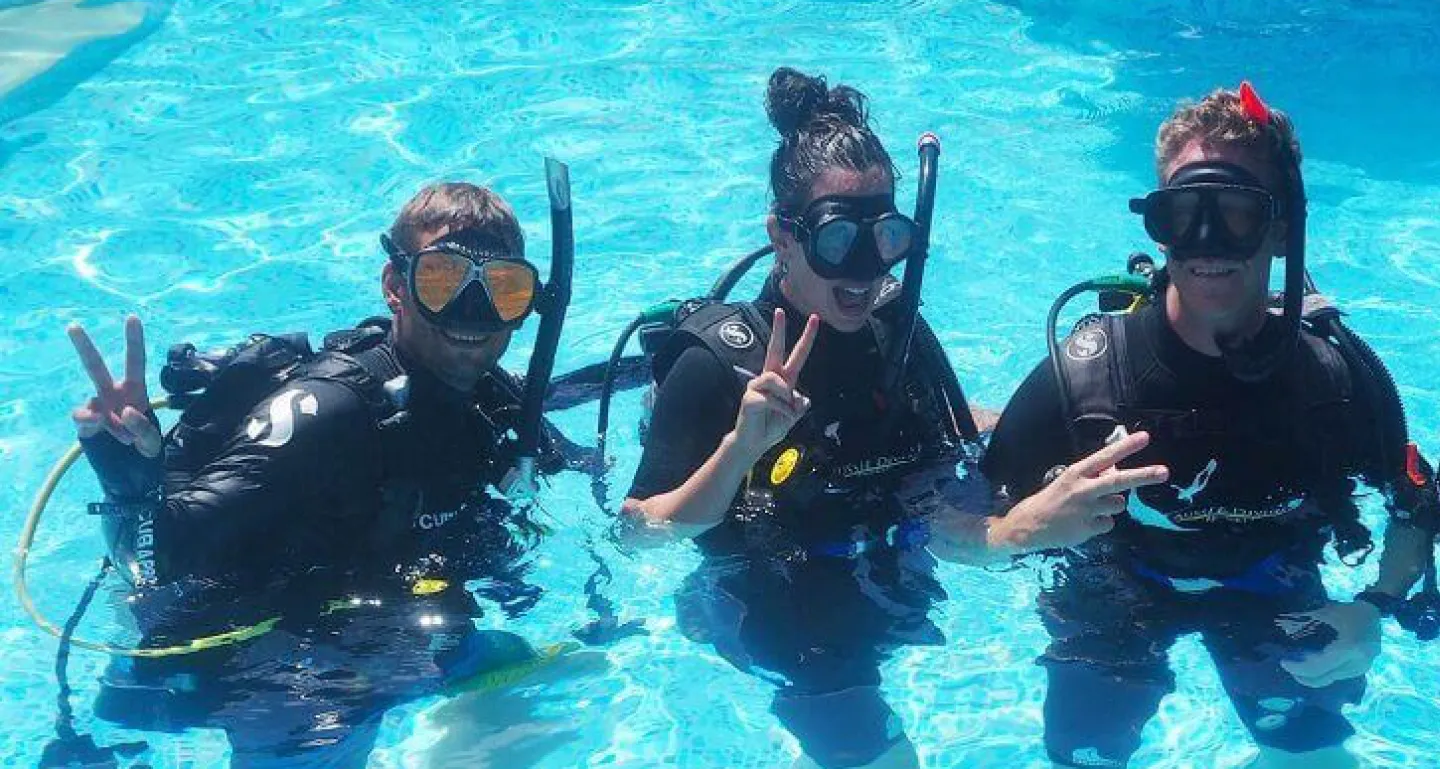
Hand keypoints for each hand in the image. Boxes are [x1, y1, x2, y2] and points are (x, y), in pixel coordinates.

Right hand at [68, 315, 161, 456]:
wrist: (129, 469)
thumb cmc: (144, 443)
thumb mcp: (152, 441)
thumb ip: (144, 428)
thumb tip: (125, 411)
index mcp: (135, 389)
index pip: (136, 361)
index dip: (134, 340)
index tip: (132, 317)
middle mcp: (112, 393)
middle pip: (95, 367)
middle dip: (84, 347)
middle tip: (72, 326)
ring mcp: (96, 408)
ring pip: (92, 406)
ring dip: (115, 425)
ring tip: (128, 438)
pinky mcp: (85, 423)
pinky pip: (84, 420)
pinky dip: (96, 427)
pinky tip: (106, 432)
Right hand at [730, 308, 818, 458]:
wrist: (754, 442)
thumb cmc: (772, 426)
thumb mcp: (793, 416)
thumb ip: (800, 406)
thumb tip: (802, 399)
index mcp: (783, 380)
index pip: (796, 355)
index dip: (806, 338)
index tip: (814, 319)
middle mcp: (770, 378)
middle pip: (775, 349)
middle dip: (778, 330)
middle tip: (780, 310)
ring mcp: (757, 385)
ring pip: (777, 380)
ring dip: (785, 400)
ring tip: (782, 413)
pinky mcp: (750, 396)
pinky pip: (773, 399)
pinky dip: (780, 411)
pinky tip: (773, 418)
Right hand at [991, 431, 1167, 552]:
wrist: (1028, 526)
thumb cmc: (1050, 500)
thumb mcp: (1068, 481)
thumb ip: (1092, 477)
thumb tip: (1116, 472)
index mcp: (1076, 473)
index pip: (1105, 456)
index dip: (1126, 447)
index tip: (1145, 438)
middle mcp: (1083, 490)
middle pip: (1120, 481)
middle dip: (1144, 476)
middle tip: (1164, 472)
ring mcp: (1087, 510)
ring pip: (1118, 505)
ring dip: (1109, 506)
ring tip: (1088, 509)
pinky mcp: (1088, 528)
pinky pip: (1108, 523)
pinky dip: (1100, 523)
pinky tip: (1083, 523)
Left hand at [1278, 600, 1381, 687]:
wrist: (1374, 612)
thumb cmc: (1347, 611)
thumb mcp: (1323, 614)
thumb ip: (1303, 625)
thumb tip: (1281, 632)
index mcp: (1348, 648)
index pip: (1317, 667)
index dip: (1298, 668)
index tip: (1284, 662)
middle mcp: (1357, 662)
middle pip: (1323, 678)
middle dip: (1303, 676)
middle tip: (1289, 666)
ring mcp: (1361, 668)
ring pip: (1331, 679)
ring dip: (1313, 675)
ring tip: (1300, 664)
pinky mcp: (1362, 669)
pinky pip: (1338, 675)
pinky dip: (1324, 671)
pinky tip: (1314, 662)